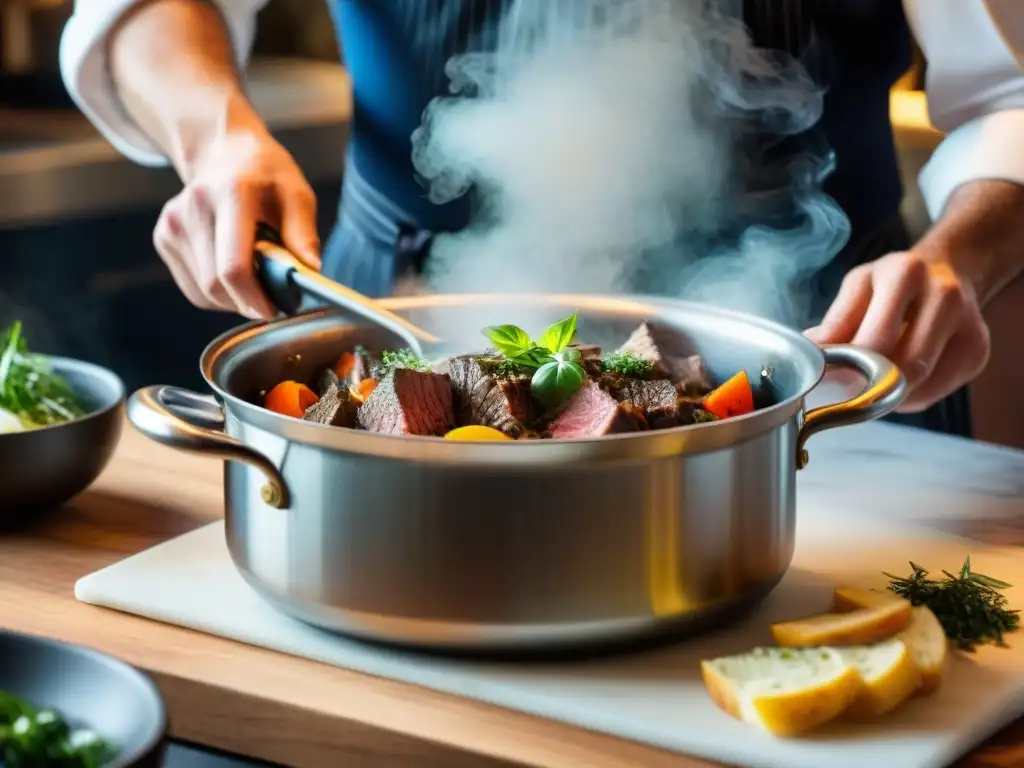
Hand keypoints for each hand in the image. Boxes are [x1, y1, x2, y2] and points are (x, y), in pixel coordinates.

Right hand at [153, 120, 320, 318]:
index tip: (275, 311)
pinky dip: (218, 293)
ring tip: (256, 277)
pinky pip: (193, 288)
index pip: (233, 266)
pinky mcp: (164, 237)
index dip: (254, 298)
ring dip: (234, 299)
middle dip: (247, 302)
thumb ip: (303, 234)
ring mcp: (173, 223)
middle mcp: (195, 207)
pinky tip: (233, 270)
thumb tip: (309, 273)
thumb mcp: (297, 193)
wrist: (223, 150)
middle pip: (216, 284)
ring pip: (204, 292)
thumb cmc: (266, 174)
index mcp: (232, 193)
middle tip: (273, 299)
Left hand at [805, 250, 989, 412]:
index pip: (875, 339)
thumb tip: (812, 355)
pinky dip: (908, 397)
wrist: (948, 271)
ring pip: (921, 386)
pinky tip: (896, 381)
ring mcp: (969, 328)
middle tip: (845, 390)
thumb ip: (836, 321)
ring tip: (869, 382)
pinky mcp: (978, 354)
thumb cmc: (893, 281)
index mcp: (906, 274)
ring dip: (888, 395)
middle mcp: (945, 297)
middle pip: (905, 366)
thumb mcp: (858, 286)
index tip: (827, 378)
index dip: (849, 367)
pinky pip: (935, 393)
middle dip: (870, 385)